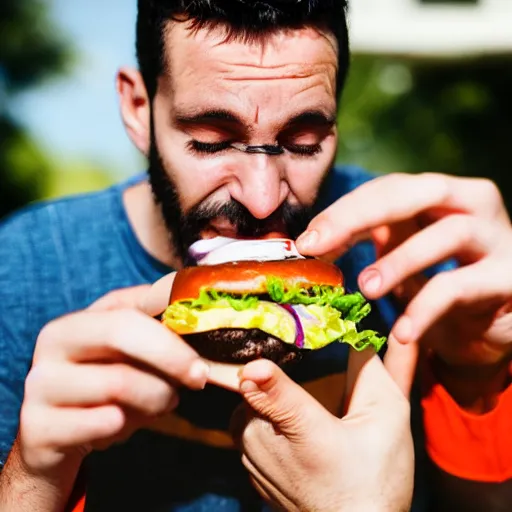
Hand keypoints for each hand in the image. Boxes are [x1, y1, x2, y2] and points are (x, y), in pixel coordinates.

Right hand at [18, 276, 207, 478]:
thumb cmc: (105, 386)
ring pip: (120, 383)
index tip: (203, 338)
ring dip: (155, 399)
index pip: (134, 302)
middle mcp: (54, 342)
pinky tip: (123, 427)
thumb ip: (157, 332)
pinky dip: (128, 427)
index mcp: (80, 318)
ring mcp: (40, 383)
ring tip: (160, 406)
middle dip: (172, 356)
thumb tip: (205, 319)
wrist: (56, 436)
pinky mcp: (39, 426)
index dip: (175, 316)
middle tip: (199, 378)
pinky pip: (104, 422)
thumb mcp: (128, 356)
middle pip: (122, 331)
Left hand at [231, 352, 413, 511]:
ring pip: (246, 407)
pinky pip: (244, 431)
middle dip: (270, 380)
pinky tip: (287, 433)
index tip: (255, 364)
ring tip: (294, 413)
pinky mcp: (250, 472)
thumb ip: (377, 375)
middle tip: (294, 379)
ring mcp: (253, 460)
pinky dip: (260, 423)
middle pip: (254, 389)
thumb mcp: (388, 422)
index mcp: (303, 429)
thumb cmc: (375, 479)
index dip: (264, 377)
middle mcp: (267, 445)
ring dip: (263, 402)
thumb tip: (370, 335)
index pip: (273, 395)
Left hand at [297, 173, 511, 377]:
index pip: (391, 188)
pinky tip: (402, 333)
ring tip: (365, 287)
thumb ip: (378, 239)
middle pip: (418, 192)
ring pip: (448, 234)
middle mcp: (475, 205)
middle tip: (319, 243)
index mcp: (443, 196)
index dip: (346, 209)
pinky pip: (461, 286)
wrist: (493, 330)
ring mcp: (499, 238)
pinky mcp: (511, 277)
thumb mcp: (406, 258)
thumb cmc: (443, 289)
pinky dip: (425, 308)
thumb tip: (317, 237)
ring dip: (398, 260)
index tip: (307, 239)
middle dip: (362, 214)